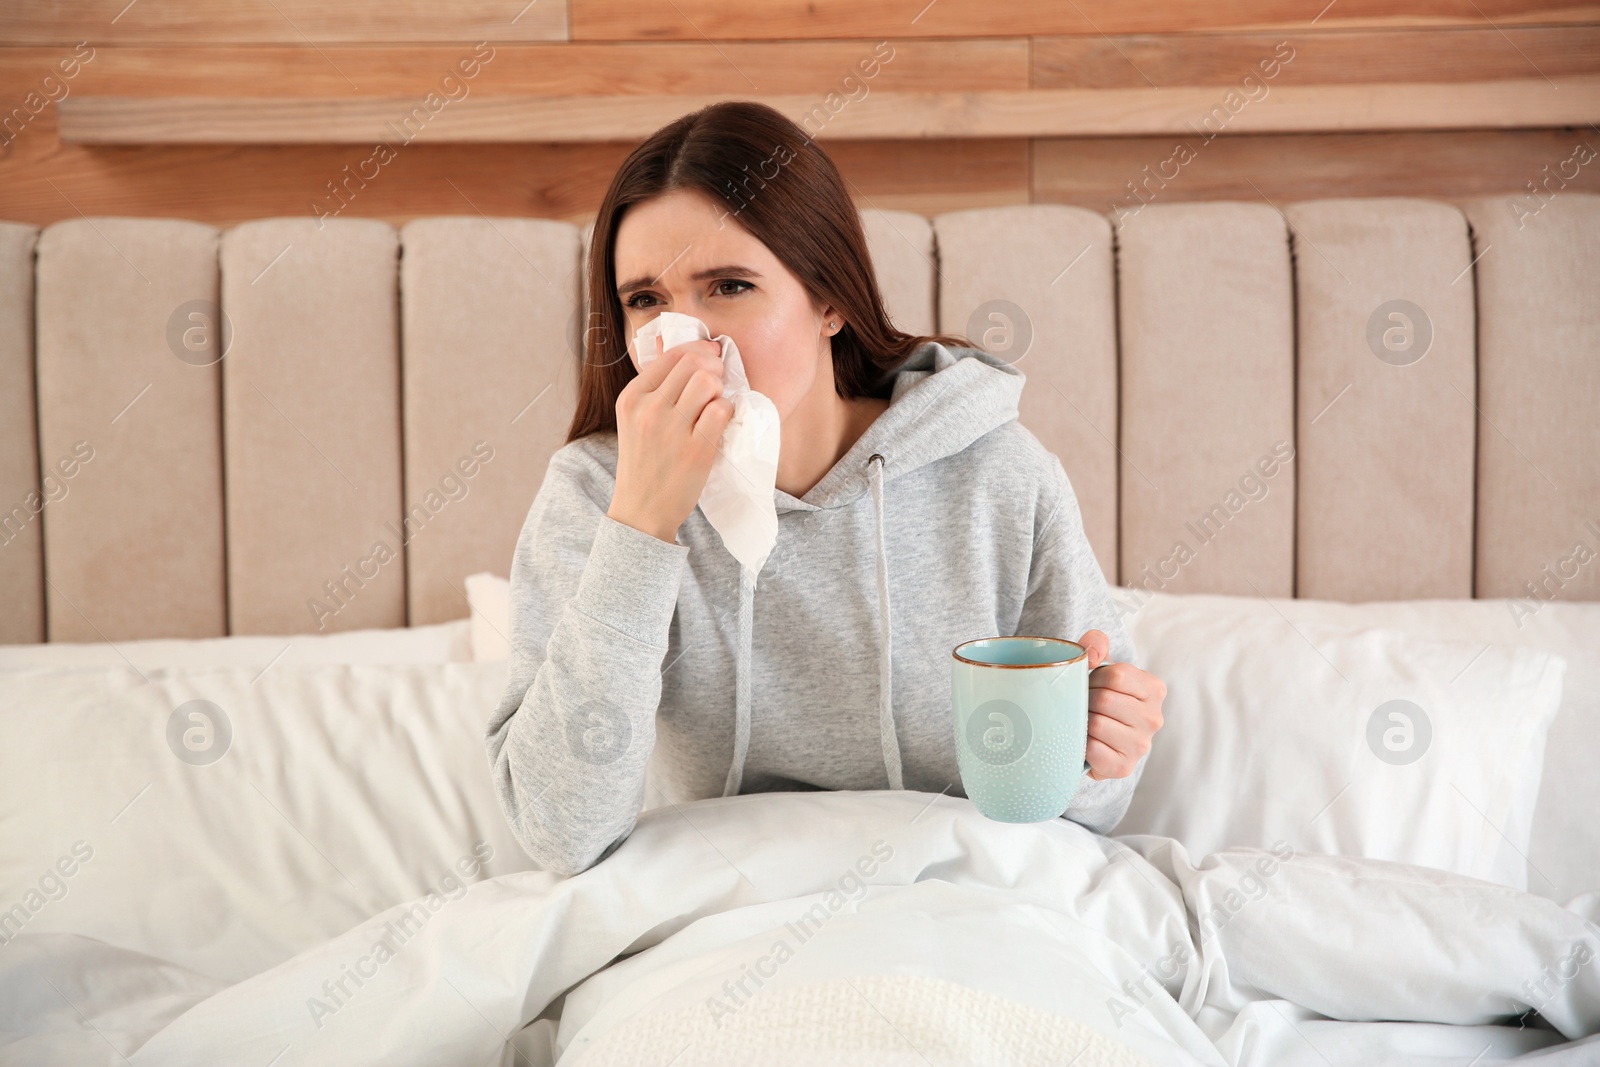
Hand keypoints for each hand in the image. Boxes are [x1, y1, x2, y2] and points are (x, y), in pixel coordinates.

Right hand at [608, 334, 734, 542]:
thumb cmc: (644, 462)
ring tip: (715, 404)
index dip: (699, 350)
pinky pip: (722, 410)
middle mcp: (648, 409)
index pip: (673, 355)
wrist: (641, 510)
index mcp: (631, 397)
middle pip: (694, 363)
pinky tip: (719, 423)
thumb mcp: (634, 420)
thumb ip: (654, 387)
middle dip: (714, 366)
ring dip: (720, 389)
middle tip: (719, 380)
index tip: (710, 357)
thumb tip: (680, 348)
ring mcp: (671, 429)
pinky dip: (727, 412)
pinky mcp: (695, 449)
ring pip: (708, 382)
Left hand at [1075, 629, 1165, 779]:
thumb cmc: (1099, 695)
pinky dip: (1081, 744)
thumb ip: (1096, 643)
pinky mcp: (1124, 767)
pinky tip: (1085, 741)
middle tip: (1084, 704)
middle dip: (1085, 699)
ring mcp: (1141, 745)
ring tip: (1084, 720)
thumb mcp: (1100, 664)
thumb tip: (1093, 652)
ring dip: (1082, 721)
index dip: (1093, 676)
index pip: (1117, 674)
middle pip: (1105, 699)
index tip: (1091, 683)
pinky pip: (1093, 750)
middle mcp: (1154, 718)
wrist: (1097, 737)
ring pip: (1097, 724)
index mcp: (1154, 689)